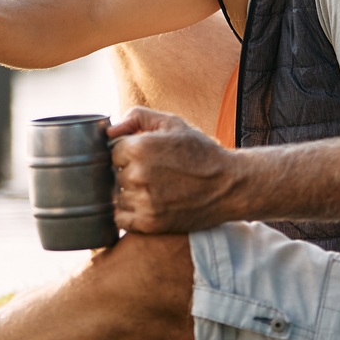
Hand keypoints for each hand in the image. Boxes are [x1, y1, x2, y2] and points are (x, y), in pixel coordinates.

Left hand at [107, 107, 254, 233]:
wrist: (229, 185)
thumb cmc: (201, 152)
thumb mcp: (172, 123)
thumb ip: (137, 117)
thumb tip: (110, 130)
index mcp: (138, 147)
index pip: (111, 152)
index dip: (126, 154)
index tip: (144, 158)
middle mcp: (137, 174)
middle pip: (112, 174)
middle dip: (127, 173)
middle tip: (152, 174)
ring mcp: (142, 201)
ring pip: (116, 197)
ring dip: (128, 194)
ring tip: (153, 190)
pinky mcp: (149, 222)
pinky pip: (120, 219)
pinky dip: (128, 213)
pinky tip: (146, 205)